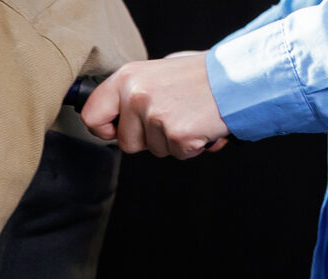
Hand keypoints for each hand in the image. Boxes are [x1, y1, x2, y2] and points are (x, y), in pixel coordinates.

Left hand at [82, 54, 229, 159]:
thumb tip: (113, 116)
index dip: (104, 129)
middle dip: (147, 139)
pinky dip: (190, 146)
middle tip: (170, 116)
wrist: (236, 78)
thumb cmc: (200, 77)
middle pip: (125, 143)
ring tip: (188, 115)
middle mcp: (137, 95)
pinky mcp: (176, 134)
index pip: (91, 115)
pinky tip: (199, 125)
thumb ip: (133, 93)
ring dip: (171, 141)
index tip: (115, 130)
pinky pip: (177, 154)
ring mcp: (156, 115)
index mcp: (128, 77)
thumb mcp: (157, 73)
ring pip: (153, 151)